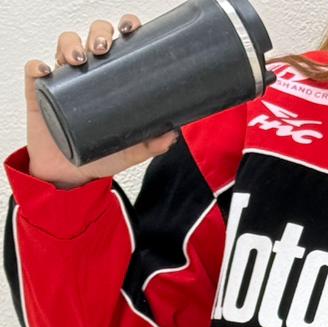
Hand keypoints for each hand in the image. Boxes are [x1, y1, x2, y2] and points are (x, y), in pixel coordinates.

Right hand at [22, 14, 178, 188]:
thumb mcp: (129, 152)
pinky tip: (46, 71)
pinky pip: (34, 71)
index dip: (123, 29)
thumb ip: (150, 145)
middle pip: (92, 38)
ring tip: (79, 60)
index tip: (131, 29)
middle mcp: (87, 73)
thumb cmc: (100, 156)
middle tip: (103, 49)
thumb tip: (173, 134)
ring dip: (71, 45)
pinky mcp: (39, 91)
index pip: (118, 45)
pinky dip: (37, 67)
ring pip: (64, 46)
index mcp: (110, 79)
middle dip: (98, 34)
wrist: (71, 175)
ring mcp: (63, 80)